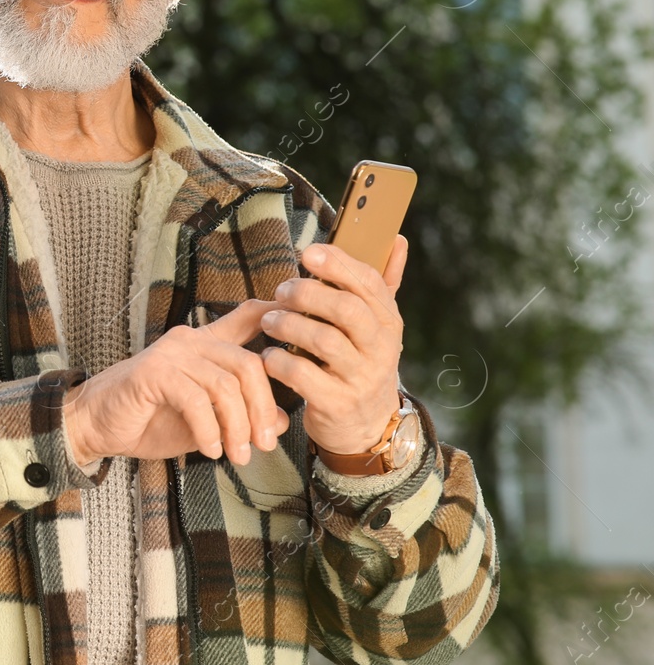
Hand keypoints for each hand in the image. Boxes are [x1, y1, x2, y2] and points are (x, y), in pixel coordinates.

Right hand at [64, 298, 290, 466]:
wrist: (98, 425)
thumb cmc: (150, 420)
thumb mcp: (207, 422)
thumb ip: (241, 416)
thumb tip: (281, 422)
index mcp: (205, 345)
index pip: (247, 319)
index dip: (276, 317)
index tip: (302, 330)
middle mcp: (191, 341)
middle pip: (249, 365)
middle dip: (263, 409)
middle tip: (263, 445)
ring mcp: (172, 354)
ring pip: (226, 385)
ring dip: (238, 427)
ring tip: (237, 454)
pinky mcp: (153, 373)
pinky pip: (196, 400)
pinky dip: (209, 429)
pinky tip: (209, 449)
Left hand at [259, 235, 408, 455]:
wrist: (366, 426)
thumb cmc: (360, 362)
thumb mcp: (376, 326)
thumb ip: (383, 282)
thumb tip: (396, 238)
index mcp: (387, 322)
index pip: (368, 284)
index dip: (337, 264)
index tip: (308, 253)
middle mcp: (380, 349)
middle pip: (345, 310)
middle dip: (308, 294)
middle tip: (282, 291)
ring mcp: (360, 378)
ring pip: (323, 341)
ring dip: (289, 325)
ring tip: (269, 321)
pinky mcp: (337, 404)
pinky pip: (303, 376)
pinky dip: (279, 362)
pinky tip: (268, 356)